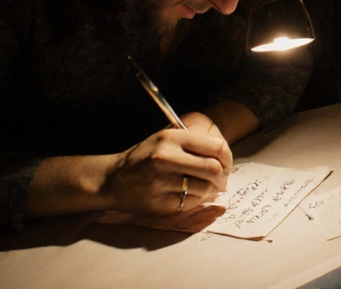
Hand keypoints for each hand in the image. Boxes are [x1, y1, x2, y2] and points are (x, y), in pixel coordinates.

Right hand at [102, 112, 231, 214]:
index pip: (215, 146)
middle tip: (222, 179)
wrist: (113, 180)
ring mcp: (162, 182)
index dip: (228, 157)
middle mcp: (166, 158)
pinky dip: (198, 200)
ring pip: (205, 188)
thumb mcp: (166, 138)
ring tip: (209, 187)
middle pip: (213, 169)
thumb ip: (193, 143)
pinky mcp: (160, 202)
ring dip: (212, 190)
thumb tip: (224, 155)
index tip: (226, 162)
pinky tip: (193, 194)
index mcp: (171, 138)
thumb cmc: (145, 157)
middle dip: (223, 176)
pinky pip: (192, 203)